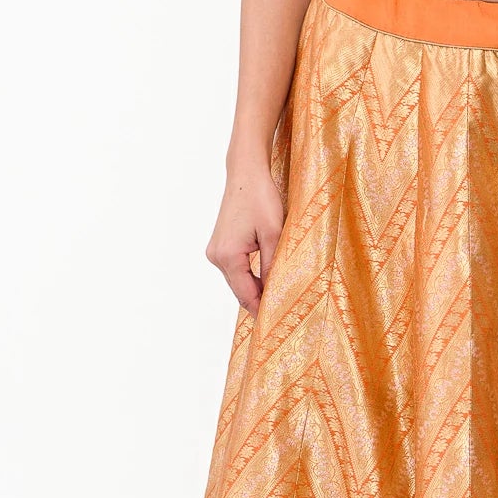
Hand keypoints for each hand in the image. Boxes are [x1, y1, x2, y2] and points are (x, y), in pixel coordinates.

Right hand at [206, 161, 284, 312]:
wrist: (246, 174)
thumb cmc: (261, 199)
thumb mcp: (274, 234)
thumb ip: (272, 266)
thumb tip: (275, 292)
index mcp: (228, 256)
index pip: (246, 295)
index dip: (261, 310)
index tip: (276, 324)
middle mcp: (216, 256)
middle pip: (240, 290)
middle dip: (259, 300)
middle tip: (282, 313)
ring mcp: (215, 250)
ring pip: (238, 279)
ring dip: (255, 287)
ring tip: (278, 296)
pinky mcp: (220, 244)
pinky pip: (236, 268)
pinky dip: (250, 275)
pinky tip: (266, 277)